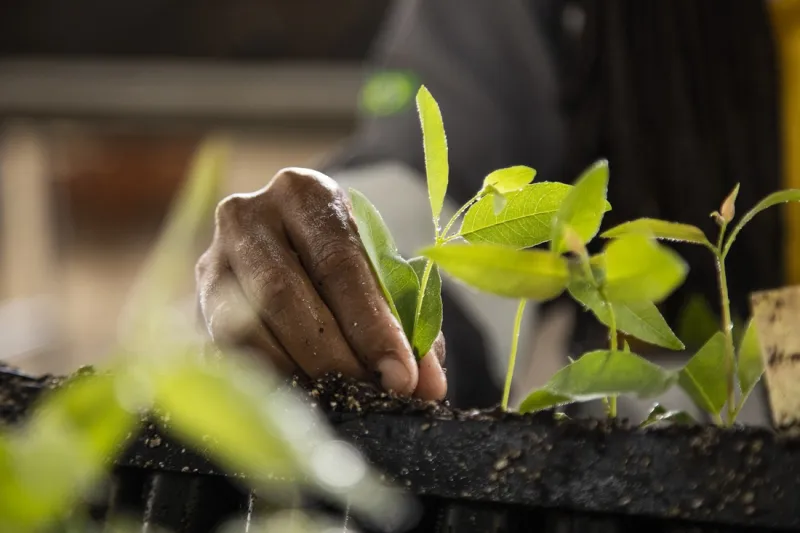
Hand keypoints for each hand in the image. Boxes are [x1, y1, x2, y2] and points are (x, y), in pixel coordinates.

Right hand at [195, 168, 446, 399]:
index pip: (339, 262)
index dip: (372, 324)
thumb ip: (404, 323)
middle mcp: (248, 216)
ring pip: (243, 327)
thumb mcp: (376, 277)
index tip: (401, 375)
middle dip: (333, 354)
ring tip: (338, 401)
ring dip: (294, 373)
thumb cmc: (338, 264)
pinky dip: (262, 382)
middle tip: (370, 395)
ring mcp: (210, 259)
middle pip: (284, 293)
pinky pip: (221, 352)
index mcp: (304, 193)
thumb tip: (426, 385)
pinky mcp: (190, 304)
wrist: (275, 251)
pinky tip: (297, 401)